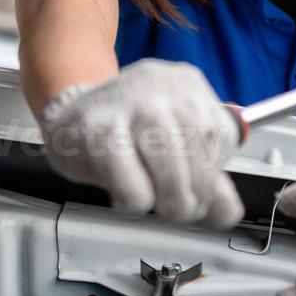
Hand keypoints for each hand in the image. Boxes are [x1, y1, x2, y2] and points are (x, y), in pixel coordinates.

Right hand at [37, 59, 243, 228]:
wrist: (68, 116)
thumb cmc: (125, 130)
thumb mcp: (174, 141)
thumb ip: (206, 175)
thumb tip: (226, 212)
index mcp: (186, 84)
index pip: (220, 137)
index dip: (213, 177)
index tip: (200, 193)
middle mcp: (159, 86)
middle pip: (198, 156)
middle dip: (191, 198)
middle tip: (177, 208)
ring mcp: (127, 104)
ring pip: (170, 173)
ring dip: (165, 203)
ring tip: (150, 198)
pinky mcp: (98, 130)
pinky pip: (134, 187)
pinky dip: (132, 200)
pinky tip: (121, 187)